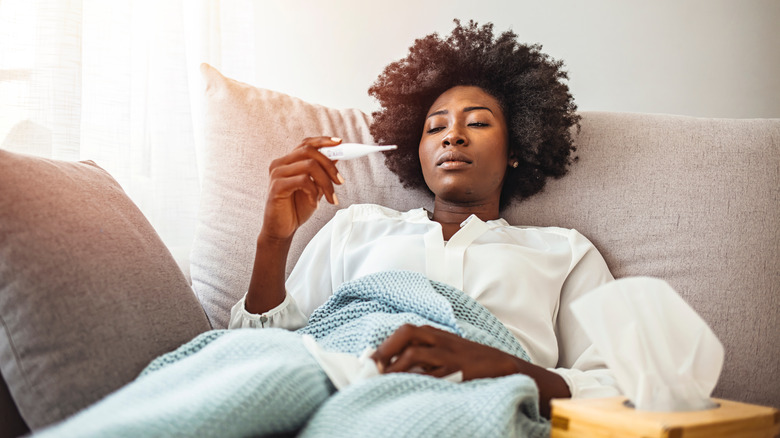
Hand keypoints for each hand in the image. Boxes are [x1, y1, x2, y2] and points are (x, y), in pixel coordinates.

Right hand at [261, 136, 343, 240]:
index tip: (340, 143)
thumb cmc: (296, 209)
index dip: (323, 141)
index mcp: (288, 161)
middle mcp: (280, 163)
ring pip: (309, 166)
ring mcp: (277, 173)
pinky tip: (315, 203)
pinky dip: (314, 192)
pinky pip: (303, 181)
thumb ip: (322, 173)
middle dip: (330, 165)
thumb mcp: (315, 188)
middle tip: (340, 181)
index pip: (306, 143)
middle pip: (309, 151)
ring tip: (330, 197)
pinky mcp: (277, 186)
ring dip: (326, 182)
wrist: (282, 229)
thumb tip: (336, 157)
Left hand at [370, 324, 522, 380]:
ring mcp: (446, 354)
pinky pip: (431, 373)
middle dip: (386, 349)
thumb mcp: (441, 348)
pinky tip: (405, 386)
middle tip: (372, 366)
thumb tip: (389, 365)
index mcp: (432, 333)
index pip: (402, 332)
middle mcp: (437, 339)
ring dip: (395, 365)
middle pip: (406, 333)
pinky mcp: (455, 369)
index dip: (383, 345)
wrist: (499, 364)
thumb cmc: (465, 358)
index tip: (367, 360)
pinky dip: (415, 379)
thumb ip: (419, 351)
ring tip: (382, 378)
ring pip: (414, 352)